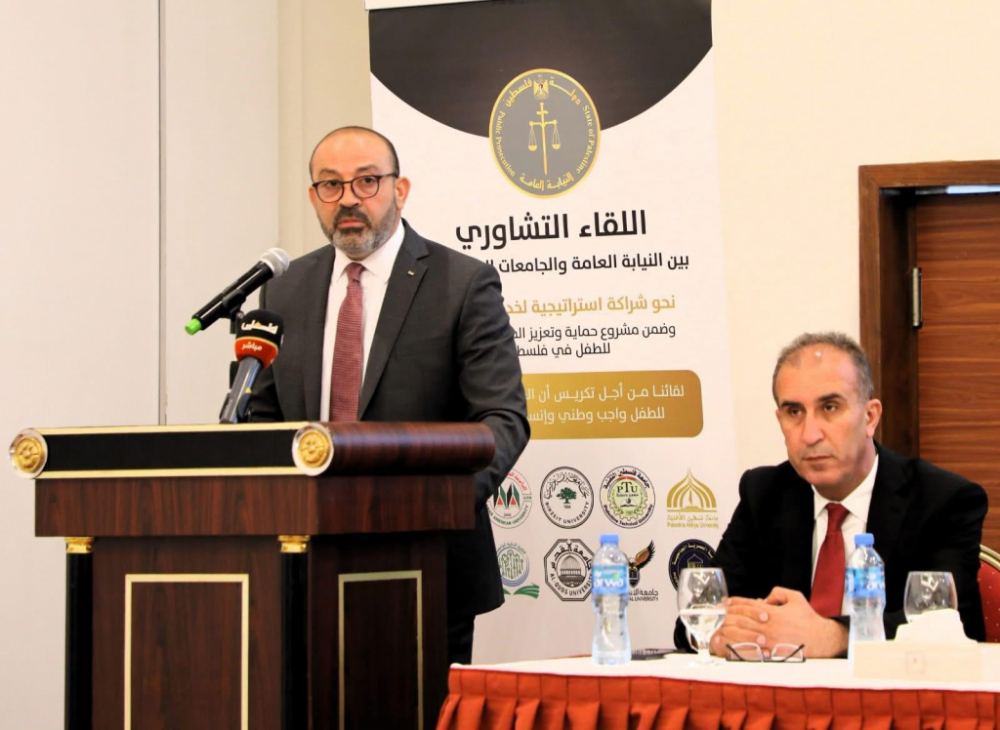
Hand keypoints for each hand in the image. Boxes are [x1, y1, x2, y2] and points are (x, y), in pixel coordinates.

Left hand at [709, 587, 847, 657]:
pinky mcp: (771, 652)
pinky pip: (752, 648)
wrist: (821, 639)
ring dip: (731, 629)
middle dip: (729, 615)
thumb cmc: (808, 618)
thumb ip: (778, 592)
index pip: (747, 605)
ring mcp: (769, 641)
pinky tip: (733, 642)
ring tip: (722, 625)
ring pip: (744, 634)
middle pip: (742, 619)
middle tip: (720, 612)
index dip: (735, 602)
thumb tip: (764, 598)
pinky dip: (741, 644)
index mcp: (772, 612)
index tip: (727, 601)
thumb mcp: (795, 597)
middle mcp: (768, 626)